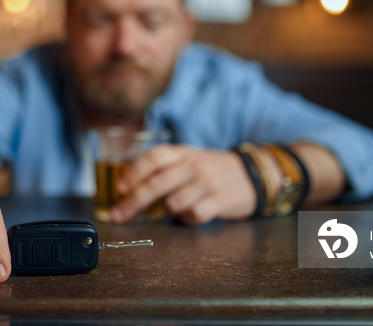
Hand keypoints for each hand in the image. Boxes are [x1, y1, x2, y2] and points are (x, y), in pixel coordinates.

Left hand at [111, 145, 256, 225]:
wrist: (252, 174)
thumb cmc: (211, 170)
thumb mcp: (189, 159)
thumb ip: (165, 168)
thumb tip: (130, 188)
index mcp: (183, 153)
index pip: (153, 158)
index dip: (133, 172)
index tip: (119, 188)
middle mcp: (194, 165)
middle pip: (158, 183)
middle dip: (134, 201)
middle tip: (119, 215)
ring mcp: (208, 182)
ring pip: (175, 202)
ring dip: (169, 211)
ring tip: (175, 209)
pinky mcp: (221, 200)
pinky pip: (195, 214)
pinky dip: (189, 219)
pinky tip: (193, 215)